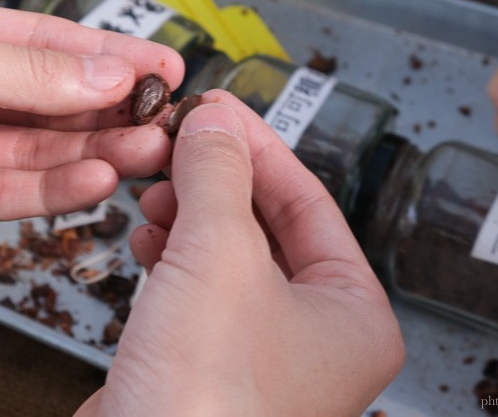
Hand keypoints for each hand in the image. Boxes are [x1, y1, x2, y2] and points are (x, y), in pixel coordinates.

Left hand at [0, 0, 183, 244]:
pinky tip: (90, 181)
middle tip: (166, 124)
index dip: (114, 57)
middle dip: (111, 111)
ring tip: (145, 154)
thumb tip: (106, 73)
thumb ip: (23, 76)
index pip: (54, 45)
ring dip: (91, 152)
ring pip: (33, 149)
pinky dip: (46, 189)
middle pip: (51, 100)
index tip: (168, 68)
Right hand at [78, 93, 403, 415]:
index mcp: (352, 314)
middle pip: (267, 225)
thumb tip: (212, 123)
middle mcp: (315, 338)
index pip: (309, 200)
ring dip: (188, 215)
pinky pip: (196, 291)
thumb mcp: (219, 255)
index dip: (257, 146)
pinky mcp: (206, 367)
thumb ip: (218, 175)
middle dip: (216, 180)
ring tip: (155, 191)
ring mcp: (259, 356)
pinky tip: (145, 238)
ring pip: (227, 256)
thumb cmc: (207, 403)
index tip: (216, 111)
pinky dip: (170, 256)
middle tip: (178, 144)